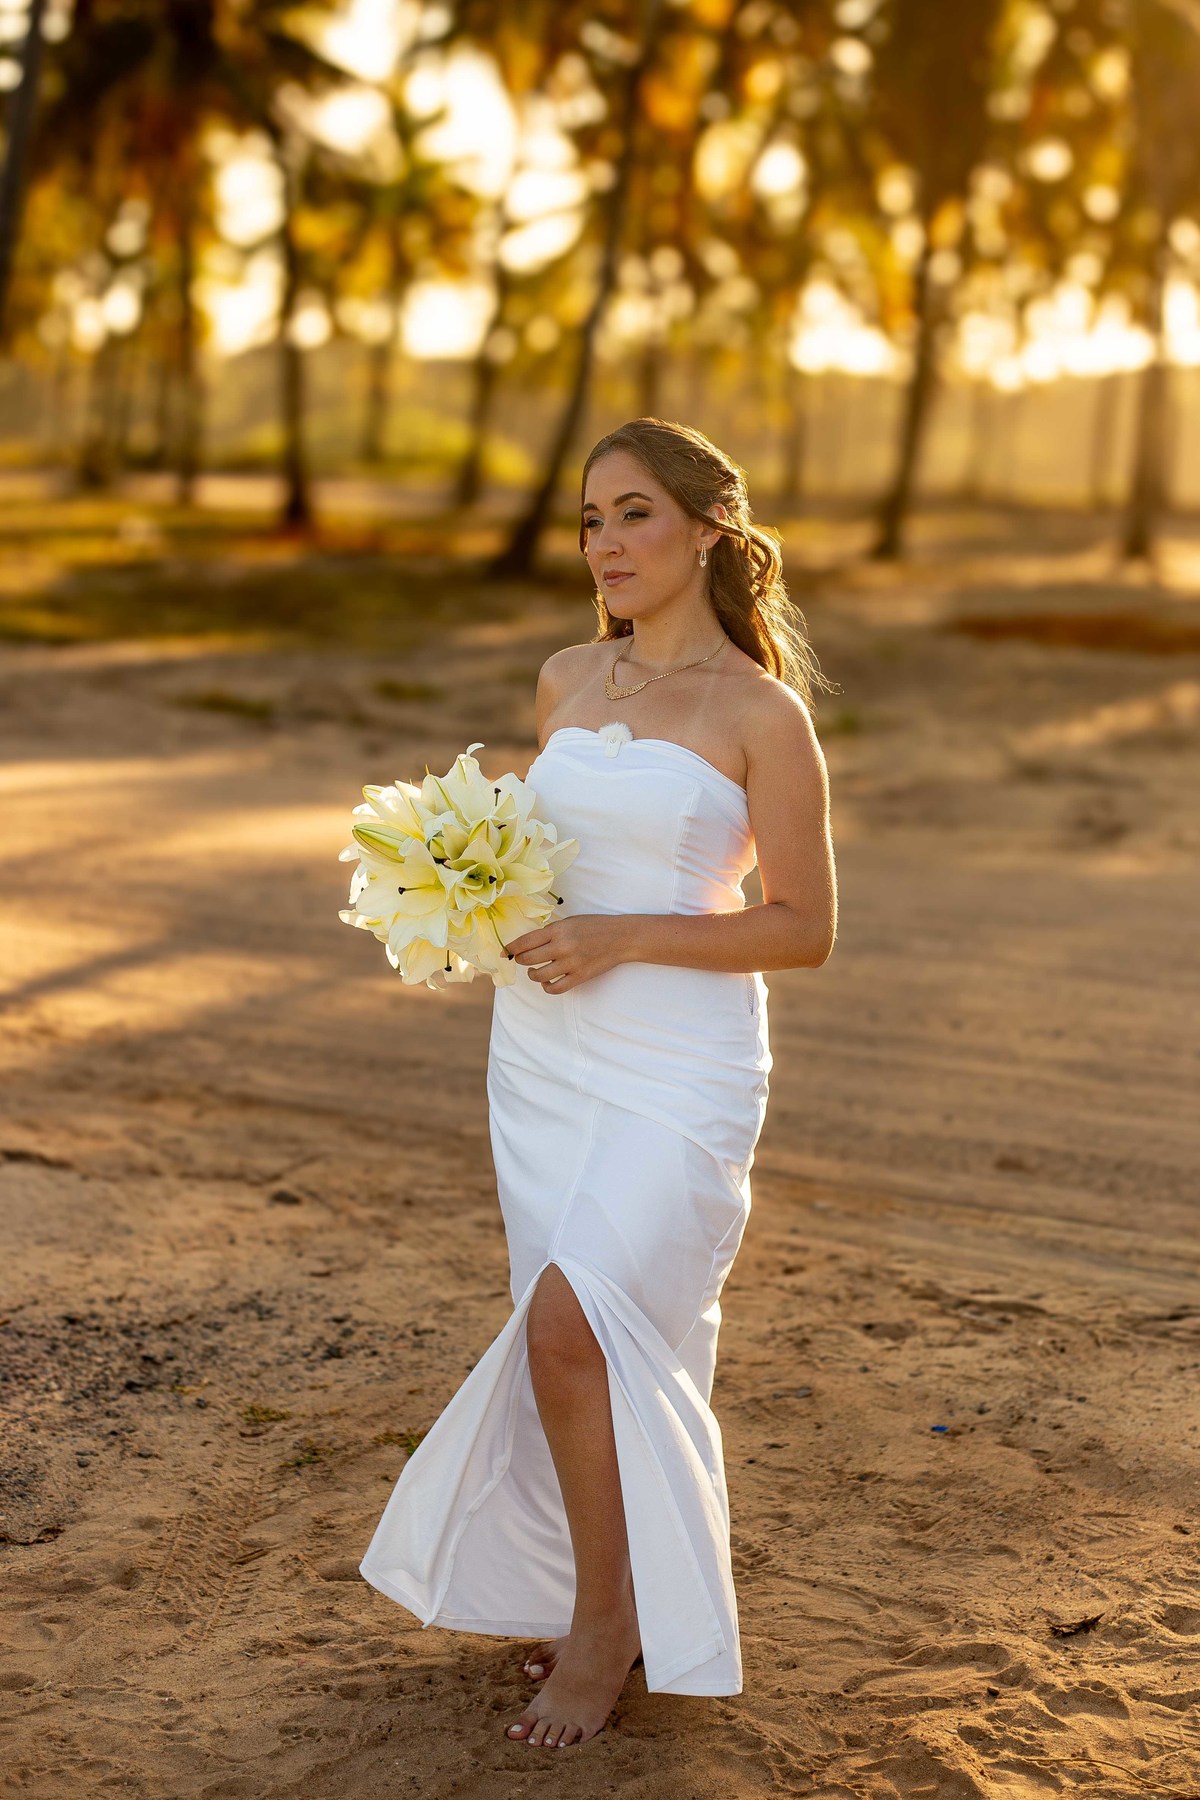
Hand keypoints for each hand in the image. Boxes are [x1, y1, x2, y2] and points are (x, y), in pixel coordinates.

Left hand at [505, 914, 633, 994]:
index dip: (511, 948)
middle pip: (528, 959)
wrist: (621, 938)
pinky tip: (547, 981)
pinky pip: (555, 988)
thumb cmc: (595, 926)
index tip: (505, 952)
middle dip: (521, 961)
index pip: (525, 941)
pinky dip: (547, 987)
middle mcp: (562, 947)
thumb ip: (551, 932)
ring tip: (535, 971)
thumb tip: (528, 943)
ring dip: (533, 974)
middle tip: (522, 960)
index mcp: (558, 930)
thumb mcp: (571, 922)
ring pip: (539, 975)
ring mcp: (571, 963)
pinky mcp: (579, 977)